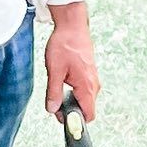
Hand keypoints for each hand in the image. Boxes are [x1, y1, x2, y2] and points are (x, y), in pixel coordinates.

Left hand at [44, 2, 98, 119]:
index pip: (89, 115)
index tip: (62, 118)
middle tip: (53, 102)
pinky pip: (84, 90)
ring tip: (57, 87)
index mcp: (87, 86)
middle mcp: (94, 85)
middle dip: (70, 110)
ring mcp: (93, 79)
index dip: (76, 121)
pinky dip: (73, 92)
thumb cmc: (65, 45)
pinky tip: (62, 81)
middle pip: (85, 109)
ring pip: (84, 99)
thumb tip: (52, 109)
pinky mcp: (89, 74)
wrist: (72, 26)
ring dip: (71, 100)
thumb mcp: (54, 70)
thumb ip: (54, 92)